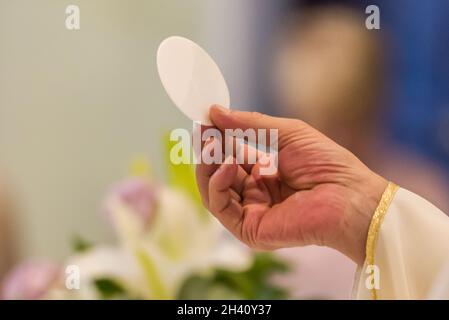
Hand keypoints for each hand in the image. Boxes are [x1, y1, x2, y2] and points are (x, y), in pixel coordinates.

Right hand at [196, 105, 386, 264]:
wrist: (348, 195)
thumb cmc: (326, 163)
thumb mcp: (286, 134)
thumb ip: (249, 125)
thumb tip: (214, 111)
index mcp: (266, 175)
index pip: (231, 157)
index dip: (218, 139)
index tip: (205, 119)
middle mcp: (256, 195)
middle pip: (218, 174)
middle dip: (209, 151)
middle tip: (202, 129)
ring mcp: (251, 213)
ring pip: (213, 192)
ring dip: (208, 166)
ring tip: (211, 144)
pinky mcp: (249, 230)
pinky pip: (220, 207)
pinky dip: (218, 184)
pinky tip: (228, 164)